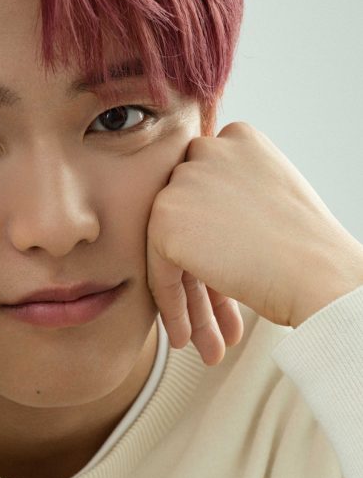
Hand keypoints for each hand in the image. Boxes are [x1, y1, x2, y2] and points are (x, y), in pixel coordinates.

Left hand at [146, 121, 362, 364]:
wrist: (318, 272)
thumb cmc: (308, 246)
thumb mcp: (272, 196)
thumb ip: (234, 194)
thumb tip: (204, 220)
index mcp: (238, 138)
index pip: (206, 190)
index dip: (211, 239)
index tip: (220, 277)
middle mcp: (206, 150)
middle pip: (185, 219)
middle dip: (196, 272)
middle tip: (211, 316)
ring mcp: (183, 183)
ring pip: (169, 249)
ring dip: (185, 297)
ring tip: (198, 339)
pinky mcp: (165, 221)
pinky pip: (159, 273)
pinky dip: (171, 307)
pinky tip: (185, 338)